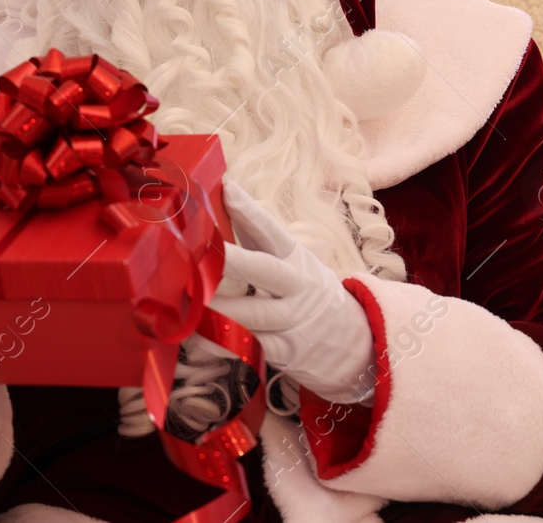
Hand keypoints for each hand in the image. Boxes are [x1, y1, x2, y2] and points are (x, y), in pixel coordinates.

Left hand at [207, 184, 376, 404]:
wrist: (357, 343)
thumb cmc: (307, 291)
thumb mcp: (293, 260)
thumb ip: (257, 235)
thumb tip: (224, 195)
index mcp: (296, 258)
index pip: (272, 230)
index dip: (250, 211)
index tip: (228, 190)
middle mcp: (298, 287)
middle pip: (263, 270)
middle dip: (230, 260)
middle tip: (197, 250)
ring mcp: (293, 321)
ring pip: (253, 314)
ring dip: (218, 307)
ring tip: (186, 297)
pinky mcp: (286, 352)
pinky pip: (250, 345)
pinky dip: (221, 340)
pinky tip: (197, 333)